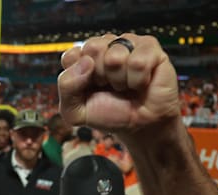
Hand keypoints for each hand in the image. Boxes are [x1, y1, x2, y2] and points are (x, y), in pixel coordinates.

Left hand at [58, 33, 180, 140]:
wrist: (142, 126)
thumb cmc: (110, 114)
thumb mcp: (76, 112)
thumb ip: (66, 87)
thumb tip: (85, 62)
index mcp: (84, 58)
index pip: (71, 56)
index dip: (79, 77)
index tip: (89, 89)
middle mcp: (105, 46)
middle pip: (92, 48)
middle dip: (100, 76)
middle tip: (109, 86)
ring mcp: (128, 44)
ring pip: (115, 56)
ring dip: (120, 80)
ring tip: (125, 86)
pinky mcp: (150, 48)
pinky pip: (138, 62)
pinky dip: (138, 81)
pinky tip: (140, 83)